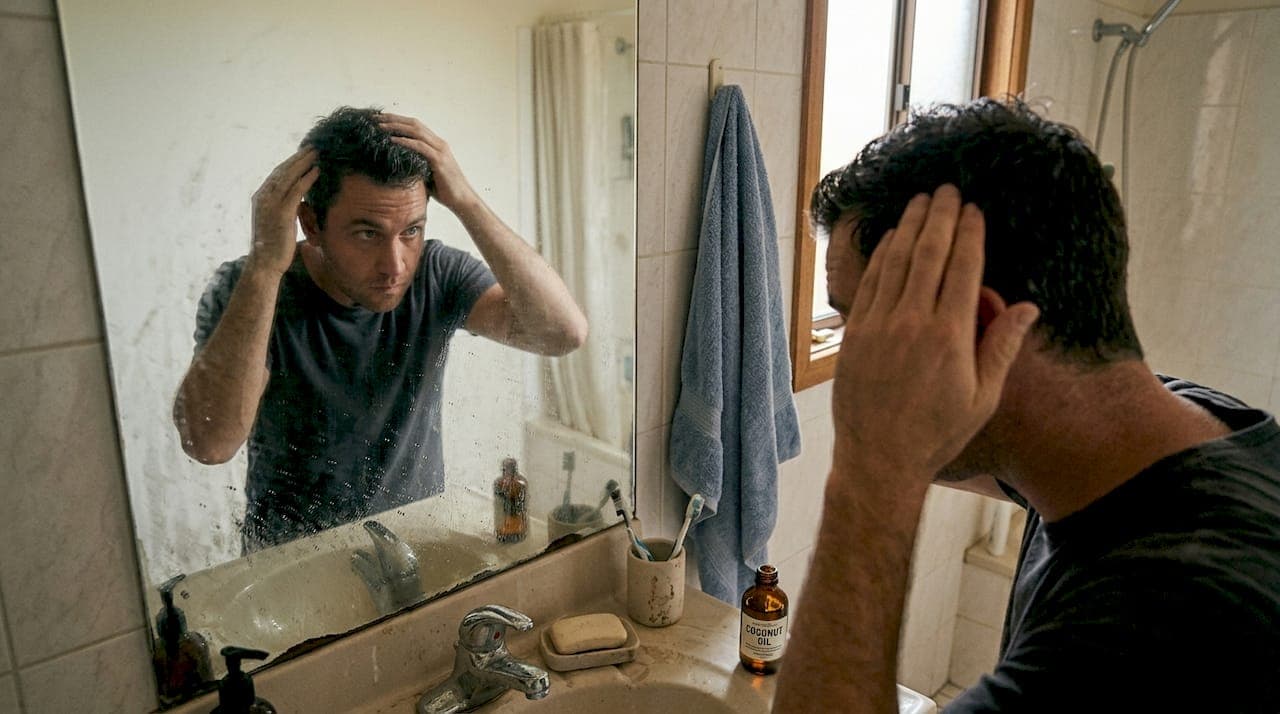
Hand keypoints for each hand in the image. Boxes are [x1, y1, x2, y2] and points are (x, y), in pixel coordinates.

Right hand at [249, 146, 317, 275]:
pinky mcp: (281, 213)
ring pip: (289, 176)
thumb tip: (297, 202)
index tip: (303, 154)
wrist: (265, 263)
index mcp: (260, 198)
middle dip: (298, 157)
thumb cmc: (274, 247)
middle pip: (282, 171)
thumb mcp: (277, 222)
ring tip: (317, 153)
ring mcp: (270, 204)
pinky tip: (317, 171)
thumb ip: (285, 209)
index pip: (277, 175)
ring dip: (304, 162)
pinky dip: (307, 178)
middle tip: (312, 147)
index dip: (290, 163)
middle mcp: (263, 197)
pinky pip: (296, 190)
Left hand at [376, 113, 477, 211]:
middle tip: (376, 118)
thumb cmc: (445, 190)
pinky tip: (392, 141)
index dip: (398, 120)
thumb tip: (397, 166)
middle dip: (394, 119)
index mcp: (437, 145)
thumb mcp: (427, 174)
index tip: (381, 120)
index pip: (415, 126)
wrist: (462, 200)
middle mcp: (439, 144)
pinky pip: (420, 146)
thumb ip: (416, 165)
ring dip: (396, 127)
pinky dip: (405, 142)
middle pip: (414, 124)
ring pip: (416, 131)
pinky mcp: (439, 160)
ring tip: (380, 127)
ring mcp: (440, 151)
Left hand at [831, 185, 1039, 483]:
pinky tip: (890, 238)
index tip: (974, 210)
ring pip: (895, 262)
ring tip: (919, 201)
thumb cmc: (936, 432)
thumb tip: (1028, 307)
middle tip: (947, 189)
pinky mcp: (855, 334)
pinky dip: (881, 255)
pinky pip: (869, 283)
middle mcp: (912, 323)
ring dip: (908, 227)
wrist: (879, 457)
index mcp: (950, 336)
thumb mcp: (982, 397)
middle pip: (928, 254)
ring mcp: (879, 326)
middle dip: (939, 217)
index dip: (969, 234)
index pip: (962, 268)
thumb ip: (1002, 346)